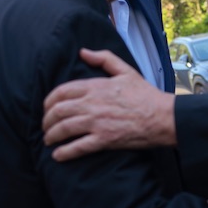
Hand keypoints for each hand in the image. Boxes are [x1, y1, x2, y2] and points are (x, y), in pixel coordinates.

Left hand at [42, 48, 176, 161]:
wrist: (162, 116)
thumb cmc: (145, 94)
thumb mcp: (125, 71)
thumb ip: (103, 59)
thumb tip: (83, 52)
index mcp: (95, 86)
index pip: (61, 92)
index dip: (48, 101)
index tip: (47, 108)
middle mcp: (91, 104)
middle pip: (57, 111)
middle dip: (46, 121)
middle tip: (45, 127)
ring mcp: (96, 122)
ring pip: (63, 129)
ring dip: (51, 136)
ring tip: (49, 140)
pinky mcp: (103, 140)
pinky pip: (77, 147)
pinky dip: (64, 153)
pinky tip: (58, 156)